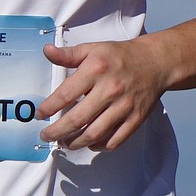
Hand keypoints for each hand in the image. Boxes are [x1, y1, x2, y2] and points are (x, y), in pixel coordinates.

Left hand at [38, 38, 168, 151]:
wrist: (156, 62)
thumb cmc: (120, 56)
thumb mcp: (92, 49)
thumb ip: (68, 54)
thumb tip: (46, 51)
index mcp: (96, 70)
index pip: (65, 94)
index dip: (49, 107)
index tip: (40, 114)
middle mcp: (109, 90)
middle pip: (77, 119)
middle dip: (57, 132)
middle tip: (46, 135)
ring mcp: (124, 107)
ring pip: (94, 134)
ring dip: (75, 142)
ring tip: (64, 142)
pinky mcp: (135, 119)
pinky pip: (114, 141)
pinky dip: (99, 146)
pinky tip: (89, 142)